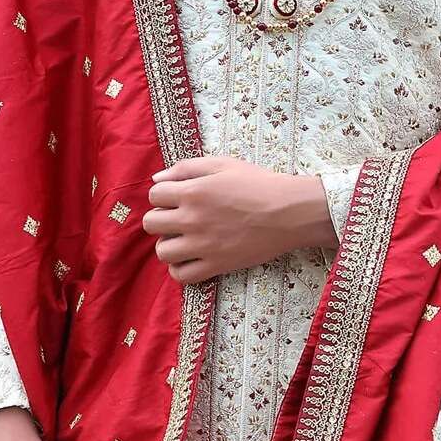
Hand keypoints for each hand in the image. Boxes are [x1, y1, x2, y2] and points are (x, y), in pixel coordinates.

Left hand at [143, 157, 336, 282]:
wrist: (288, 212)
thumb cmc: (258, 184)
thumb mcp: (222, 164)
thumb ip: (186, 168)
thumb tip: (157, 180)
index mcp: (193, 191)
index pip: (154, 194)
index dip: (163, 195)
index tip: (177, 198)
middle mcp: (192, 219)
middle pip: (151, 224)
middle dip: (161, 219)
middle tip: (178, 219)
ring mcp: (202, 245)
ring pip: (162, 252)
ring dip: (168, 245)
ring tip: (183, 240)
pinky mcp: (215, 265)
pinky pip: (181, 276)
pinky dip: (179, 269)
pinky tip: (190, 259)